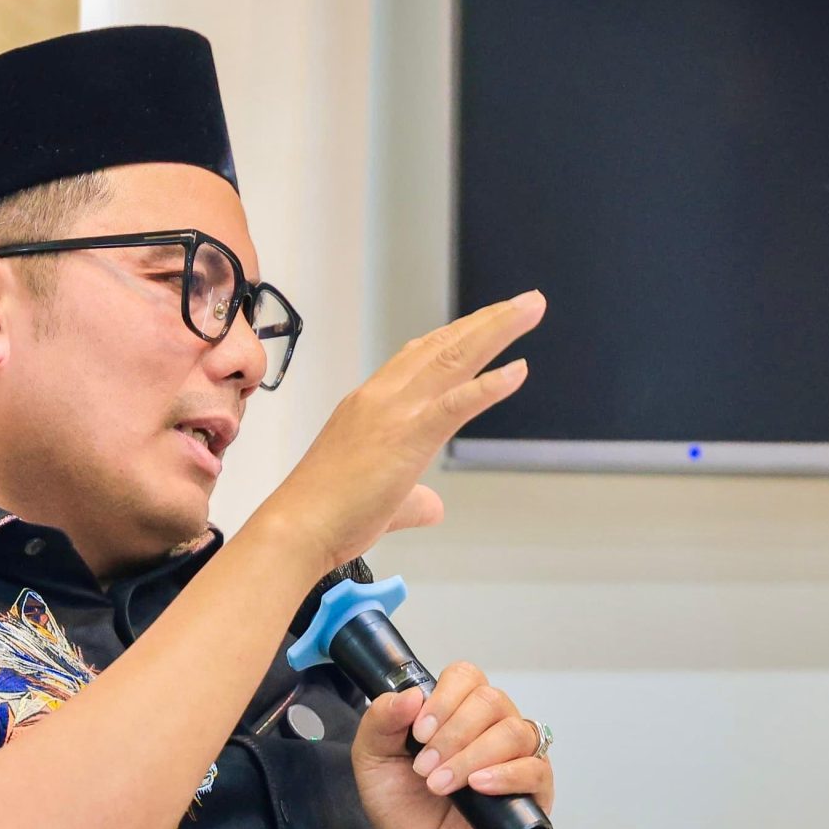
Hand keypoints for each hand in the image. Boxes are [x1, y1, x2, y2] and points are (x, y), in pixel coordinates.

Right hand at [250, 292, 541, 577]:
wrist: (297, 527)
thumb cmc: (327, 516)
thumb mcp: (380, 502)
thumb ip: (413, 501)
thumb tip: (434, 507)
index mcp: (370, 405)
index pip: (417, 356)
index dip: (454, 335)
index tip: (483, 320)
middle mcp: (381, 398)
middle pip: (442, 346)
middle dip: (487, 321)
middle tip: (526, 301)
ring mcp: (394, 413)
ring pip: (453, 359)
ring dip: (495, 330)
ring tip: (531, 307)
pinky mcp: (407, 438)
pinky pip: (455, 404)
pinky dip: (488, 385)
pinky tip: (518, 369)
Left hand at [351, 661, 553, 828]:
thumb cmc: (404, 812)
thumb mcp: (373, 763)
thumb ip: (380, 722)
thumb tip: (410, 694)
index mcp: (455, 712)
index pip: (465, 677)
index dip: (444, 698)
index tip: (419, 731)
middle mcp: (490, 728)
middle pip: (491, 700)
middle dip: (453, 732)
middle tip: (424, 768)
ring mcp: (517, 757)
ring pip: (514, 731)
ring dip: (473, 756)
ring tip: (441, 785)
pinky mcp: (536, 791)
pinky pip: (536, 768)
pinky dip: (506, 775)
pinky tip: (479, 787)